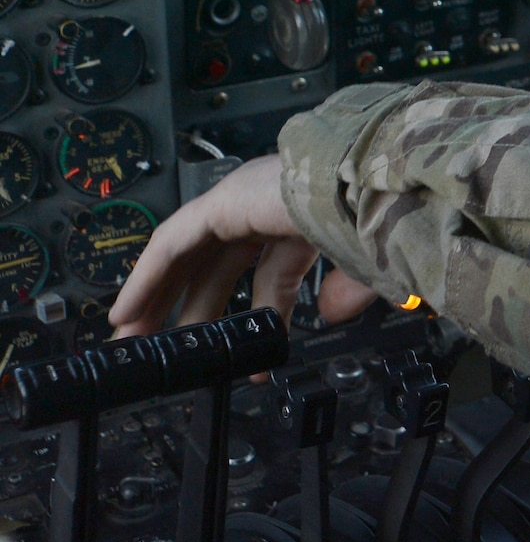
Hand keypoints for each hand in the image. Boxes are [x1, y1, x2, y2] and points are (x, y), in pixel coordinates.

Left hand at [108, 154, 376, 337]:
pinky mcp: (224, 202)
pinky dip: (148, 277)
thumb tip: (333, 313)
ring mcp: (245, 201)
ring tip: (133, 337)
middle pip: (216, 266)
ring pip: (186, 253)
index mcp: (307, 222)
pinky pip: (173, 242)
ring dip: (157, 295)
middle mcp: (269, 208)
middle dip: (191, 310)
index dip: (255, 318)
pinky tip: (130, 309)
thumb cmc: (388, 218)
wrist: (383, 185)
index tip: (243, 356)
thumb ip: (347, 292)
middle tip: (170, 349)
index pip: (269, 275)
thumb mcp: (366, 270)